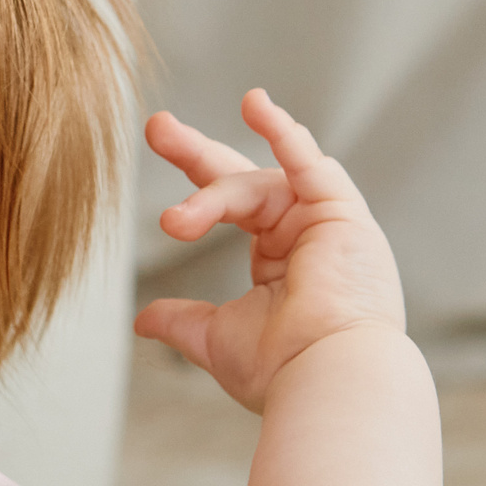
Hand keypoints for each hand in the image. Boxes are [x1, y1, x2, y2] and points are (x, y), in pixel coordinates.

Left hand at [134, 89, 407, 413]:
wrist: (326, 381)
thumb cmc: (281, 369)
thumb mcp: (216, 337)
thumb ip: (182, 320)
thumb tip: (142, 320)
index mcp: (280, 260)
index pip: (232, 206)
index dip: (195, 189)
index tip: (158, 167)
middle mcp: (304, 234)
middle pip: (242, 177)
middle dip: (195, 152)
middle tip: (156, 126)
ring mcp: (326, 222)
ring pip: (256, 185)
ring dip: (211, 198)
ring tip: (176, 223)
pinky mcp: (344, 215)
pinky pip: (311, 164)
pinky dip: (285, 134)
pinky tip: (255, 104)